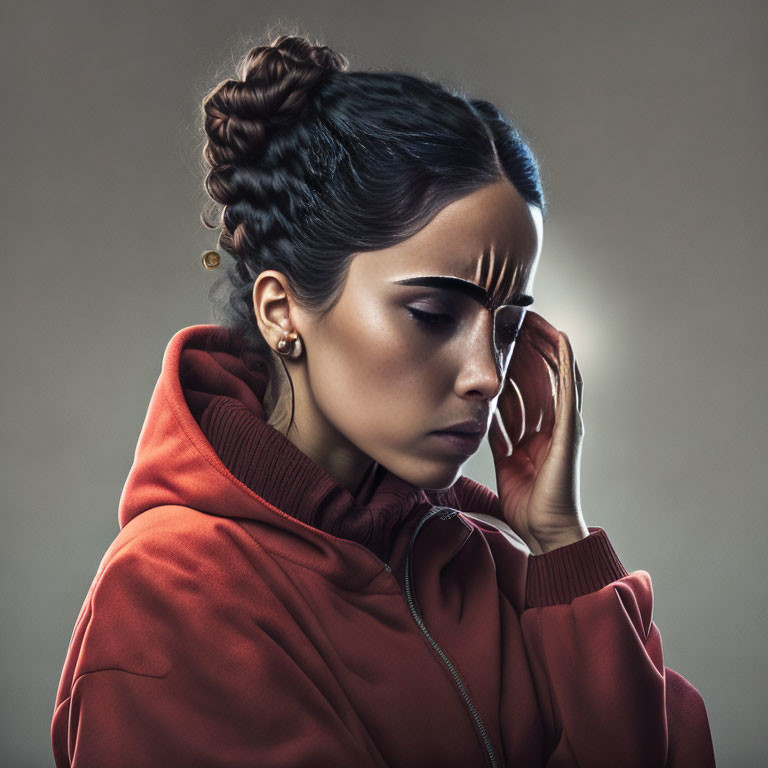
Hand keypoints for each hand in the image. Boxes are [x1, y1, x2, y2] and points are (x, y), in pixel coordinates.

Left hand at [488, 310, 589, 553]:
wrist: (543, 530)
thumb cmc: (525, 502)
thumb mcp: (504, 459)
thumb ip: (497, 437)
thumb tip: (481, 418)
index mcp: (535, 430)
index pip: (524, 388)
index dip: (513, 363)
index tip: (500, 339)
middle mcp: (551, 423)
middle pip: (538, 376)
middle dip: (525, 348)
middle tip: (513, 320)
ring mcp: (563, 423)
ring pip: (553, 374)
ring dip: (543, 345)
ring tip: (532, 319)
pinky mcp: (570, 428)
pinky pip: (568, 390)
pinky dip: (566, 363)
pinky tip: (561, 339)